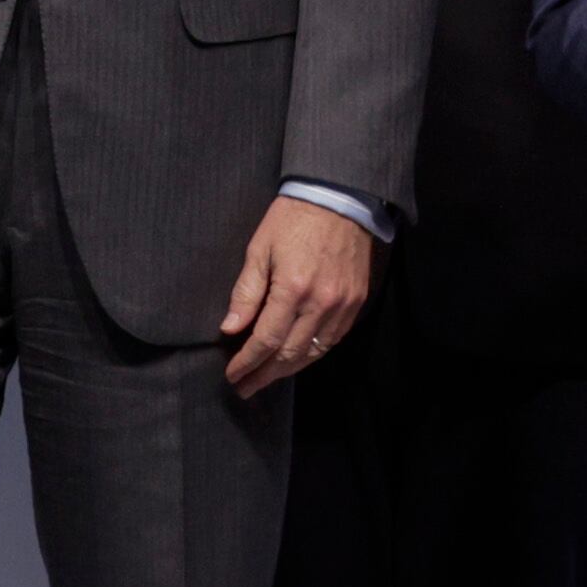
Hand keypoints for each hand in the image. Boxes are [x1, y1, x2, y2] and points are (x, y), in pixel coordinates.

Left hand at [220, 197, 373, 392]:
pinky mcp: (356, 302)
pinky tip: (297, 359)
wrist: (339, 198)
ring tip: (267, 379)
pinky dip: (313, 354)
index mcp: (293, 289)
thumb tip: (230, 329)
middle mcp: (321, 303)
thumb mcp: (259, 249)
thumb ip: (246, 293)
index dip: (247, 362)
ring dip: (288, 370)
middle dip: (264, 375)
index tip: (233, 375)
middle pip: (289, 354)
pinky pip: (333, 340)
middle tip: (246, 388)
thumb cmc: (292, 219)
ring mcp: (343, 305)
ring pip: (314, 353)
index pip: (266, 340)